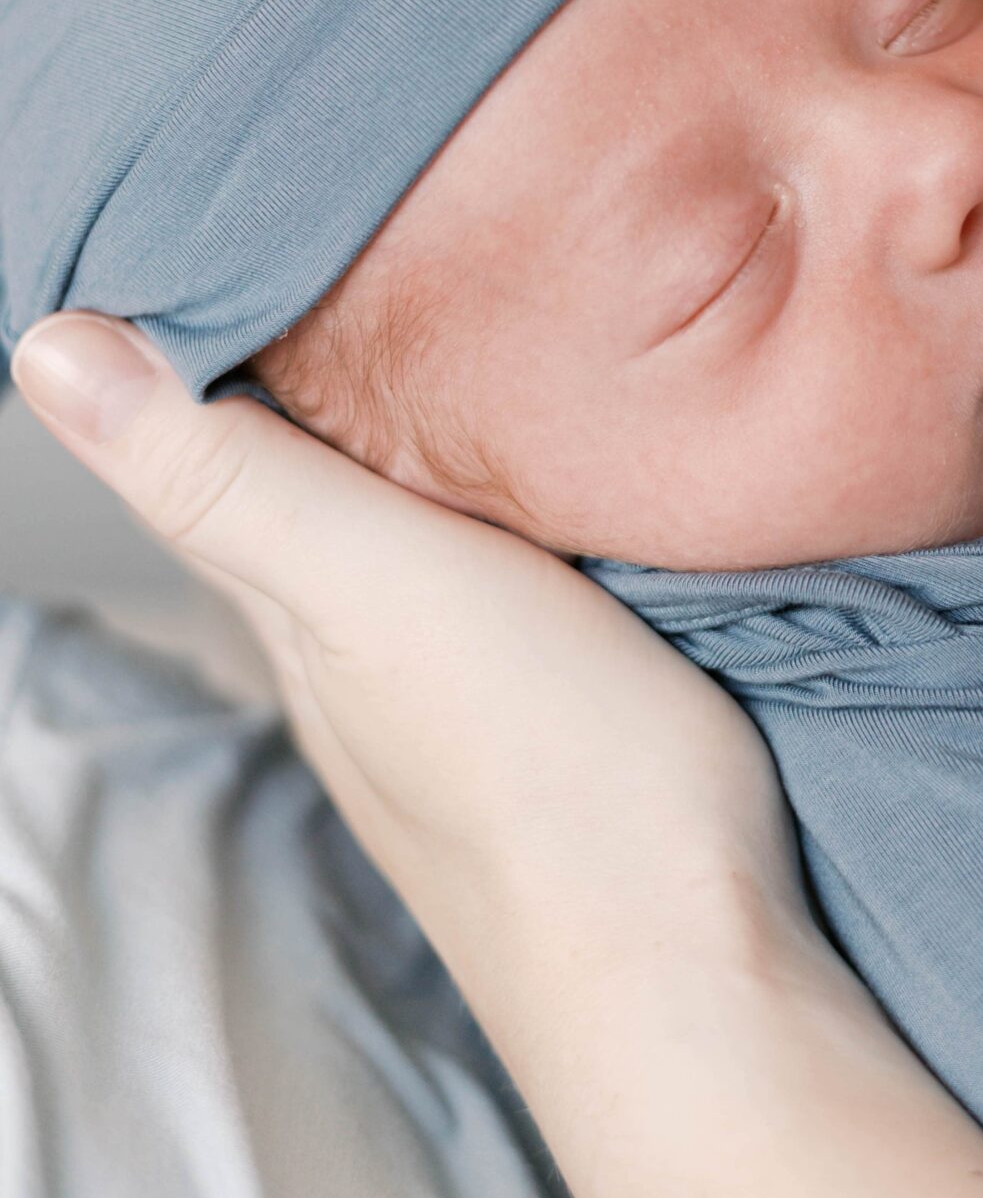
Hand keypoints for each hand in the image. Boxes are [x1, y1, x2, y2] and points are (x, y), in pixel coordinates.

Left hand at [10, 313, 806, 1030]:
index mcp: (295, 607)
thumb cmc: (554, 782)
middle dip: (326, 367)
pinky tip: (551, 478)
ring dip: (416, 438)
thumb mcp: (380, 590)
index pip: (217, 437)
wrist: (703, 985)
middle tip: (373, 234)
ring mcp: (458, 692)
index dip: (226, 322)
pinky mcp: (561, 713)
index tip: (266, 212)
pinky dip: (500, 506)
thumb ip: (231, 475)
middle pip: (308, 484)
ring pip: (402, 534)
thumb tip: (49, 346)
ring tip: (462, 322)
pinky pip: (499, 578)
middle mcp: (354, 652)